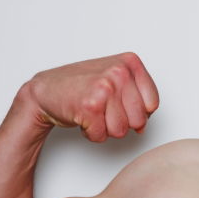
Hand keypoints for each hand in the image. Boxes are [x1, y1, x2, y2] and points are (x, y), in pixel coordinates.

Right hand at [20, 52, 158, 141]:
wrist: (45, 90)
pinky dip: (91, 133)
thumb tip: (144, 127)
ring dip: (105, 129)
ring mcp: (105, 87)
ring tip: (93, 112)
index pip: (153, 104)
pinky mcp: (90, 105)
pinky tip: (82, 117)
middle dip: (120, 122)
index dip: (136, 111)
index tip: (119, 103)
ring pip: (121, 131)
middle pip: (139, 120)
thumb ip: (137, 99)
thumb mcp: (115, 81)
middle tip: (103, 109)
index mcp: (130, 62)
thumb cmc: (81, 86)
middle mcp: (119, 71)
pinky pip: (102, 136)